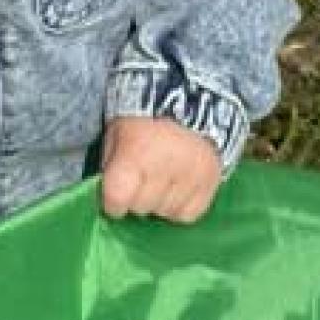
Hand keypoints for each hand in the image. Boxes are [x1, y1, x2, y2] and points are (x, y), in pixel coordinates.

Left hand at [99, 115, 223, 224]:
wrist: (191, 105)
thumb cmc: (144, 124)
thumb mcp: (116, 137)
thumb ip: (110, 169)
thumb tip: (110, 200)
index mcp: (136, 152)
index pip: (117, 198)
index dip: (113, 202)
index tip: (116, 196)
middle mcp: (165, 166)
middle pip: (141, 207)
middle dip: (136, 199)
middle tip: (141, 181)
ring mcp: (191, 176)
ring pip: (165, 212)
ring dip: (159, 203)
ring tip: (161, 182)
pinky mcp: (210, 183)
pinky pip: (187, 214)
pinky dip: (179, 208)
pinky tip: (177, 190)